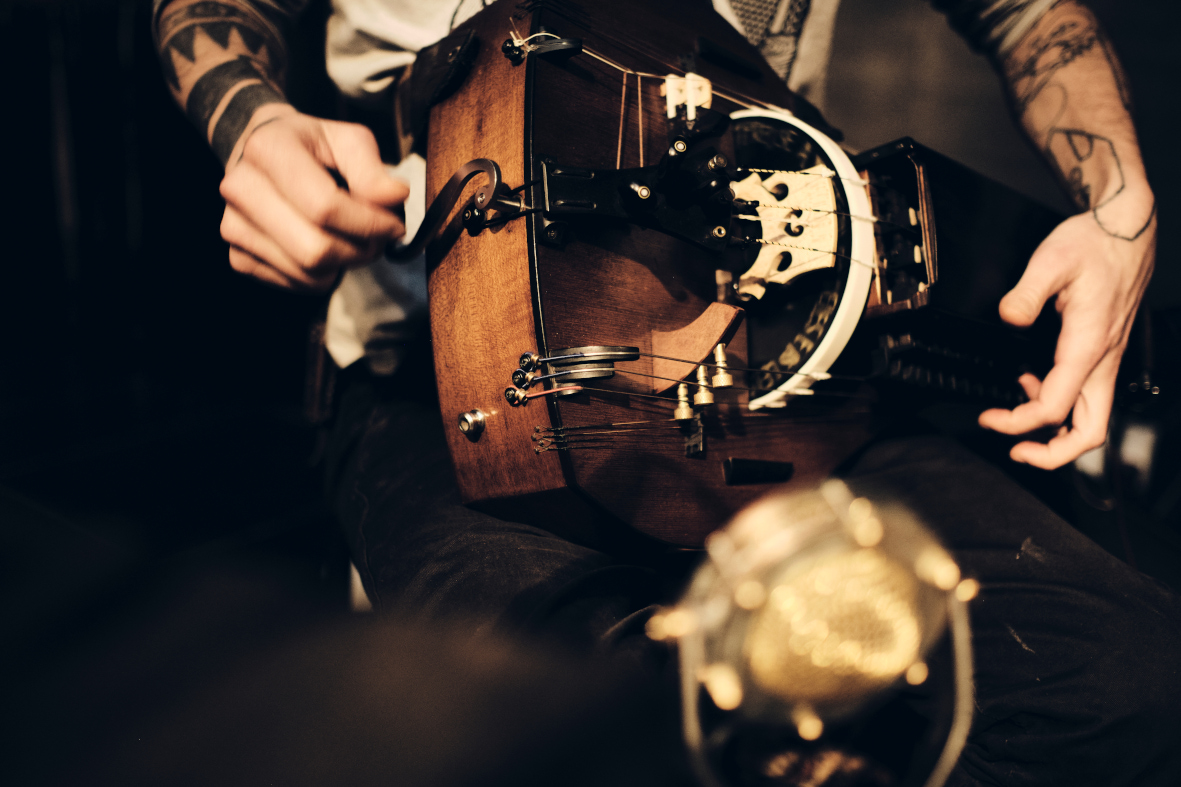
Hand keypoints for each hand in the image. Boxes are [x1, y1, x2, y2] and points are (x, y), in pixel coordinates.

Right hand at [218, 105, 408, 289]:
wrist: (264, 155)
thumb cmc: (311, 147)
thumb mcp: (348, 140)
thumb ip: (373, 170)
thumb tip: (395, 197)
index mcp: (268, 151)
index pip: (325, 207)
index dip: (369, 224)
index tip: (394, 224)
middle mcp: (240, 189)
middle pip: (315, 249)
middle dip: (360, 251)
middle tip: (377, 238)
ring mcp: (233, 226)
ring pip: (307, 273)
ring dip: (344, 265)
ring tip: (353, 240)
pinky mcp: (238, 257)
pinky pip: (295, 284)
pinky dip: (322, 275)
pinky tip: (326, 248)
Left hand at [978, 198, 1154, 468]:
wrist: (1126, 229)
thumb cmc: (1094, 244)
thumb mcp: (1052, 259)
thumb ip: (1027, 291)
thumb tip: (1009, 316)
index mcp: (1088, 345)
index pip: (1054, 407)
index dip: (1018, 423)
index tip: (989, 419)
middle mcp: (1103, 359)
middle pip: (1089, 432)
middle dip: (1053, 453)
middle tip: (1015, 449)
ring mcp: (1106, 359)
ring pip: (1091, 418)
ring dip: (1057, 431)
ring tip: (1015, 417)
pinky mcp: (1103, 352)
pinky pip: (1087, 395)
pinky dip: (1060, 403)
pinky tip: (1031, 382)